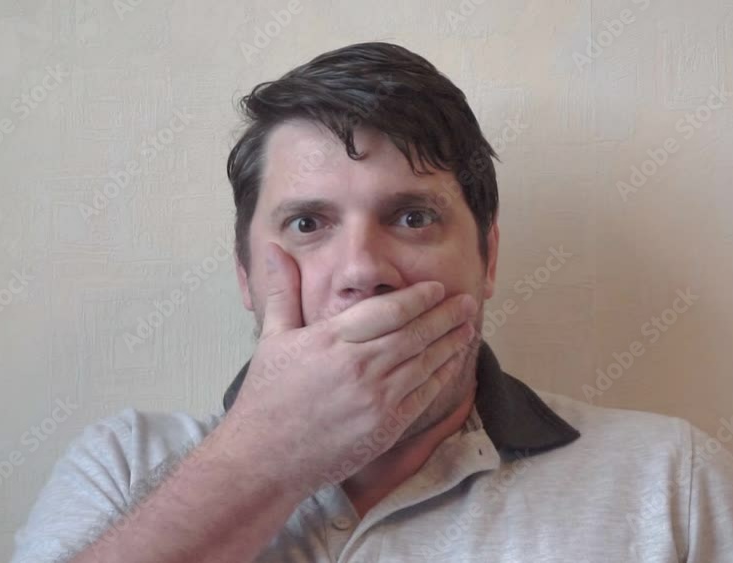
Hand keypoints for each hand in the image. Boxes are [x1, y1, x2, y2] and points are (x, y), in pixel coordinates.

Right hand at [227, 242, 476, 496]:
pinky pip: (423, 395)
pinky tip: (452, 363)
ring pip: (425, 363)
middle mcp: (358, 367)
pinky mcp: (385, 427)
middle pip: (414, 334)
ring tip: (468, 327)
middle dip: (445, 316)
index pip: (388, 310)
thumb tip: (277, 250)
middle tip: (467, 302)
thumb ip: (283, 291)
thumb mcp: (272, 338)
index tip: (436, 288)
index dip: (418, 297)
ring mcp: (375, 399)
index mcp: (331, 340)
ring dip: (450, 343)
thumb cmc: (266, 397)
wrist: (265, 458)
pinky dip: (441, 376)